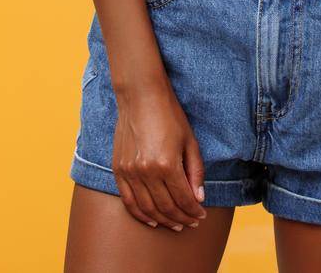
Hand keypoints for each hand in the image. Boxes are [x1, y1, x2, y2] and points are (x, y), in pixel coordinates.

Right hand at [111, 79, 208, 229]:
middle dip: (181, 218)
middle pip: (166, 207)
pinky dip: (140, 214)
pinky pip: (128, 200)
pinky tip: (152, 220)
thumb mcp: (190, 141)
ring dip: (163, 220)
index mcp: (167, 164)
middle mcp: (146, 171)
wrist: (140, 96)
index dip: (194, 211)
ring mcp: (130, 171)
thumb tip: (198, 198)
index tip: (201, 216)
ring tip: (175, 224)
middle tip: (191, 223)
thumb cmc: (169, 116)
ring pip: (147, 208)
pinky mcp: (118, 169)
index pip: (183, 199)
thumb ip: (195, 172)